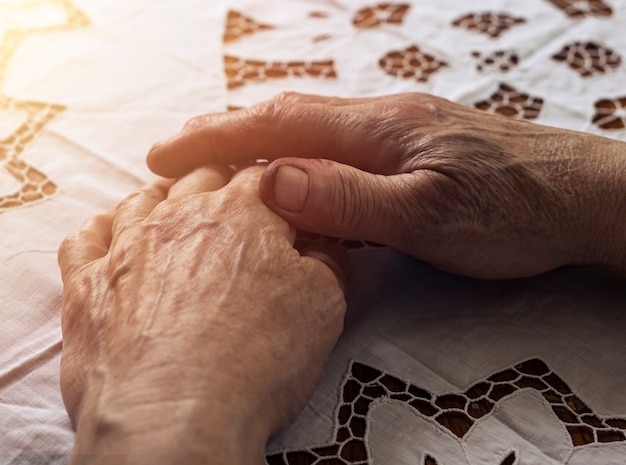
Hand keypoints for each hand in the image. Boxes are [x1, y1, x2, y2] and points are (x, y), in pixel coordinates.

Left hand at [58, 165, 346, 463]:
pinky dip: (102, 231)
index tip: (279, 197)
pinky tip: (113, 236)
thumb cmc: (257, 361)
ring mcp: (127, 247)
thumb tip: (320, 246)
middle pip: (201, 177)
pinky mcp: (88, 286)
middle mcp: (181, 215)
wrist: (175, 416)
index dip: (274, 183)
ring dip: (162, 200)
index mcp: (243, 212)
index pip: (261, 175)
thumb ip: (327, 262)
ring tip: (175, 212)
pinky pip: (85, 240)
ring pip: (143, 200)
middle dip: (220, 183)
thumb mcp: (324, 306)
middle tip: (232, 204)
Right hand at [147, 92, 625, 277]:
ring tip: (216, 167)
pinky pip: (339, 151)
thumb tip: (269, 179)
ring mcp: (398, 134)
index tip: (162, 152)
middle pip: (287, 117)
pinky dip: (299, 160)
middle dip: (224, 134)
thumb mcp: (429, 216)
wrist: (581, 199)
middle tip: (174, 155)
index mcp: (378, 130)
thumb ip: (350, 199)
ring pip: (311, 133)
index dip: (215, 136)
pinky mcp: (413, 153)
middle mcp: (381, 121)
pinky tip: (292, 180)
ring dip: (258, 146)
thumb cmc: (513, 211)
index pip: (278, 124)